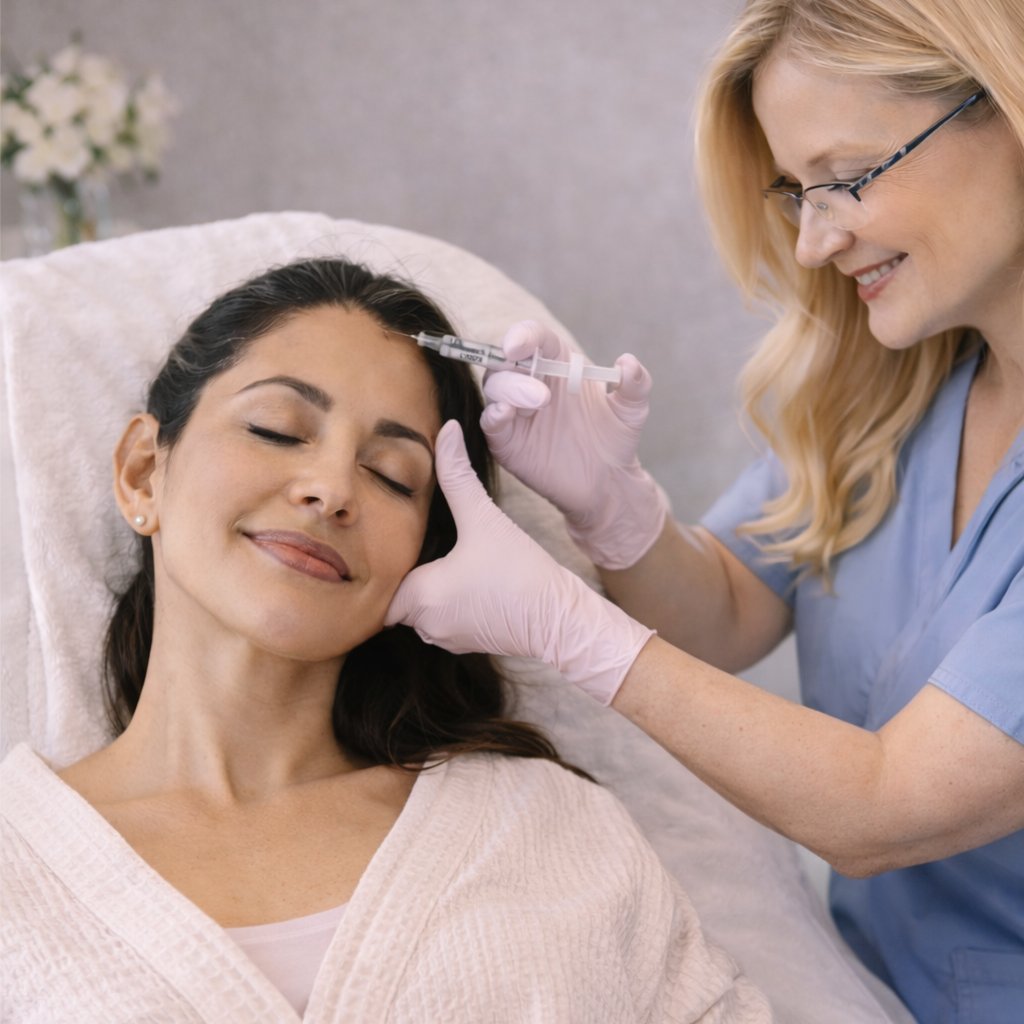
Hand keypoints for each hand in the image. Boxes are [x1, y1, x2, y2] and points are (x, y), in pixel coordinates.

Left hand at [385, 420, 653, 704]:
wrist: (561, 619)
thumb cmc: (521, 572)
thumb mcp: (485, 518)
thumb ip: (458, 475)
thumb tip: (447, 430)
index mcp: (419, 597)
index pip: (383, 582)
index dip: (390, 559)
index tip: (402, 538)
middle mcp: (427, 625)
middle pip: (401, 593)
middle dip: (412, 570)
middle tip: (427, 540)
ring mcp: (449, 638)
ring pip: (424, 608)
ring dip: (433, 587)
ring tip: (449, 556)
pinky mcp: (470, 643)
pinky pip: (448, 619)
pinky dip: (454, 600)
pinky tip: (473, 577)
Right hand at [480, 320, 667, 569]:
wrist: (607, 481)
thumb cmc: (615, 439)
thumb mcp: (632, 410)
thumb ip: (636, 384)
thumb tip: (628, 363)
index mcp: (557, 363)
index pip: (531, 337)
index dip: (522, 335)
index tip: (520, 344)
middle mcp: (530, 381)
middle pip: (505, 359)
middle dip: (514, 366)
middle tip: (542, 392)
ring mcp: (516, 412)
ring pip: (494, 386)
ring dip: (510, 389)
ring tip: (538, 403)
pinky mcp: (507, 440)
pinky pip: (490, 422)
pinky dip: (494, 415)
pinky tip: (507, 414)